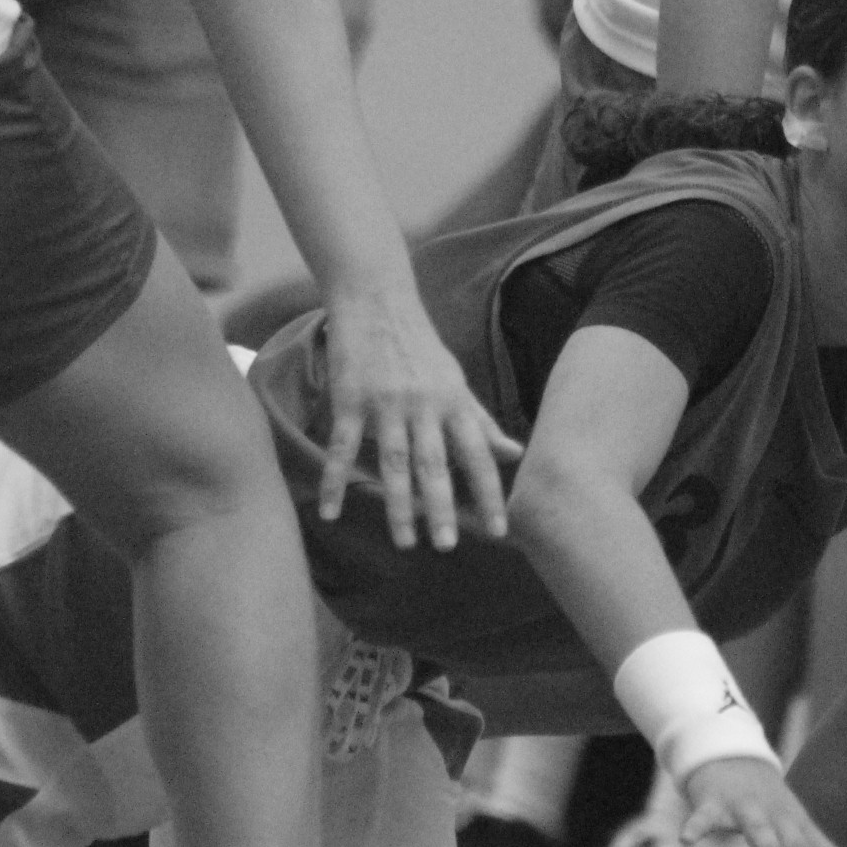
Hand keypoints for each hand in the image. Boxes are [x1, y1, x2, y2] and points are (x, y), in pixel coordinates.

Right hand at [318, 284, 521, 548]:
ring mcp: (385, 404)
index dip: (489, 492)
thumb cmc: (421, 347)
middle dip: (443, 506)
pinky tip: (330, 513)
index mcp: (453, 402)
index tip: (499, 529)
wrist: (376, 301)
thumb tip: (515, 452)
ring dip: (398, 504)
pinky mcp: (349, 400)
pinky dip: (335, 481)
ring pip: (393, 461)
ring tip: (405, 542)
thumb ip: (481, 421)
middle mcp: (423, 405)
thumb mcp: (456, 381)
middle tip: (448, 546)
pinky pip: (342, 448)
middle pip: (435, 463)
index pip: (478, 454)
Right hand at [682, 756, 846, 846]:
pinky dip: (696, 827)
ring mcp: (747, 808)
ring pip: (758, 829)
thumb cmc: (769, 805)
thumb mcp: (795, 832)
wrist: (730, 753)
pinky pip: (704, 816)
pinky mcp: (714, 802)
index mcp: (801, 829)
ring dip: (767, 845)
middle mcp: (779, 818)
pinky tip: (686, 841)